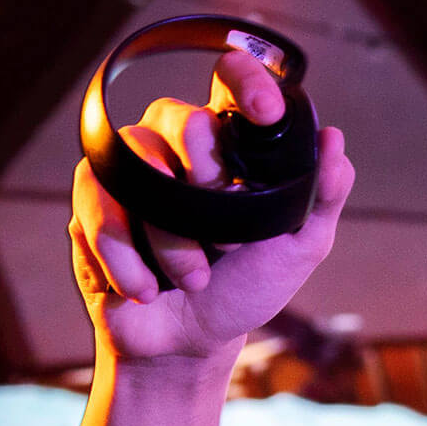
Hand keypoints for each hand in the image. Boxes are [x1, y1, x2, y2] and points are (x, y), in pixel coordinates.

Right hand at [69, 48, 353, 362]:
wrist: (188, 343)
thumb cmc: (244, 288)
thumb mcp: (298, 248)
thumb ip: (321, 197)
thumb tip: (335, 141)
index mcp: (230, 147)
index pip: (231, 82)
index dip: (247, 82)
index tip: (267, 113)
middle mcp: (177, 147)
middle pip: (178, 116)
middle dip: (203, 169)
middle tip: (224, 233)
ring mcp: (131, 172)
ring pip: (138, 164)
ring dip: (169, 236)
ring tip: (193, 280)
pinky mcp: (92, 203)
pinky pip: (98, 207)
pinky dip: (126, 258)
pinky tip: (146, 288)